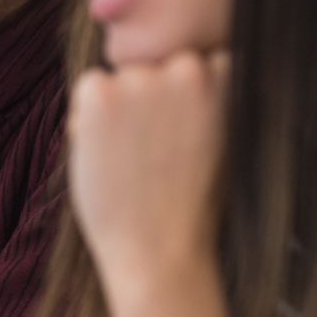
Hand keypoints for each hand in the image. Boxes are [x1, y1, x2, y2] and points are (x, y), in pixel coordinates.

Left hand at [68, 50, 229, 298]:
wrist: (161, 252)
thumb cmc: (191, 203)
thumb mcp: (226, 136)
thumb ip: (212, 96)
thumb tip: (191, 64)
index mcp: (229, 74)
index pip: (191, 66)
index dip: (177, 106)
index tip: (181, 142)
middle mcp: (190, 67)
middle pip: (151, 68)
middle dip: (145, 102)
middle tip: (153, 154)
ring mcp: (145, 79)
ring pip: (119, 79)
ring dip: (116, 111)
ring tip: (132, 160)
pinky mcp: (102, 94)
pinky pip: (88, 88)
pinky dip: (87, 118)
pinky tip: (107, 155)